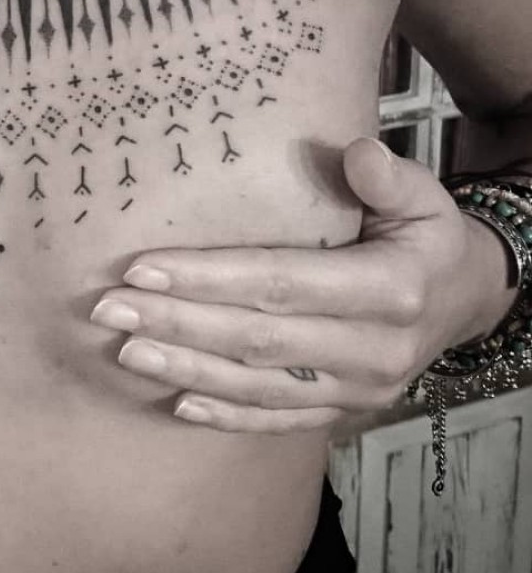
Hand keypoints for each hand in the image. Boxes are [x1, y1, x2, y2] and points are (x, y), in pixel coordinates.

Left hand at [90, 138, 516, 432]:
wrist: (465, 300)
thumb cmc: (425, 236)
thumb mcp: (423, 195)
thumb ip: (386, 176)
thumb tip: (353, 153)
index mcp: (389, 289)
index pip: (281, 282)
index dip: (208, 277)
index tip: (141, 269)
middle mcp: (373, 350)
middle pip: (257, 339)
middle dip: (176, 324)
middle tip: (108, 309)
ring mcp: (358, 389)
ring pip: (259, 386)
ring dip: (186, 369)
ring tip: (124, 351)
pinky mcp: (344, 411)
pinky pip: (279, 420)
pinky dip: (227, 415)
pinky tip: (176, 403)